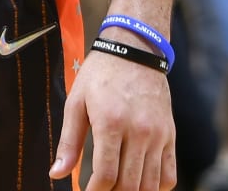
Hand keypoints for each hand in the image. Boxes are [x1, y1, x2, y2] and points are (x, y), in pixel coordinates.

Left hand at [51, 46, 176, 190]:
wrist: (135, 51)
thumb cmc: (100, 75)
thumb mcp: (76, 102)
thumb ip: (68, 141)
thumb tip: (57, 174)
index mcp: (111, 123)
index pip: (106, 174)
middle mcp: (139, 132)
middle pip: (130, 184)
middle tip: (99, 190)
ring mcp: (158, 136)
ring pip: (151, 184)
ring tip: (116, 188)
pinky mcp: (170, 135)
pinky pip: (169, 175)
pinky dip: (156, 187)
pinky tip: (140, 184)